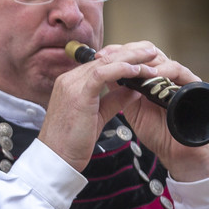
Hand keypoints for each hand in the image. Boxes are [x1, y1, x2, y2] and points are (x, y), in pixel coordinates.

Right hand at [36, 42, 208, 176]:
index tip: (144, 60)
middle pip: (104, 58)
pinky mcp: (78, 94)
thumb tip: (134, 91)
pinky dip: (121, 69)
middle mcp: (69, 79)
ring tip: (152, 58)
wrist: (56, 157)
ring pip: (105, 62)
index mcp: (71, 84)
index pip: (101, 63)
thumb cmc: (72, 141)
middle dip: (131, 53)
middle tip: (152, 51)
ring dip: (132, 59)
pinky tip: (137, 70)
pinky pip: (102, 74)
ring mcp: (71, 85)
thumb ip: (114, 100)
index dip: (124, 59)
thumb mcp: (97, 116)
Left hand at [93, 42, 208, 180]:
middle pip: (149, 51)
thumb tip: (102, 75)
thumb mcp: (132, 109)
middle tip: (112, 55)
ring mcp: (180, 79)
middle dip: (129, 52)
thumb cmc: (157, 133)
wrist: (177, 152)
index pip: (135, 56)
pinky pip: (179, 71)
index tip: (100, 55)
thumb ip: (120, 92)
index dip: (118, 53)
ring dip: (144, 60)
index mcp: (150, 80)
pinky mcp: (193, 85)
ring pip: (162, 58)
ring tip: (128, 65)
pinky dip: (164, 70)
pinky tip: (151, 74)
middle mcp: (165, 76)